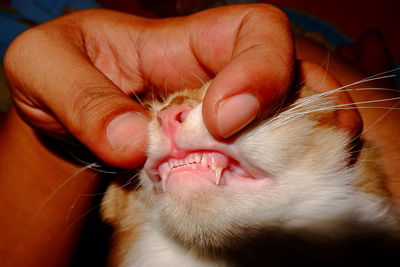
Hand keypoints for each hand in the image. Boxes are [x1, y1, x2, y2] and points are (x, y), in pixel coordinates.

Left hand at [4, 4, 293, 167]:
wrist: (66, 118)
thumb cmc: (58, 75)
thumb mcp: (44, 68)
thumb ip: (82, 98)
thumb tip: (133, 144)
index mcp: (190, 40)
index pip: (258, 31)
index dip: (260, 69)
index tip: (222, 120)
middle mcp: (224, 77)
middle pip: (298, 83)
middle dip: (303, 121)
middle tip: (273, 165)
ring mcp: (232, 121)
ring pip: (299, 126)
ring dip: (302, 156)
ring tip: (282, 187)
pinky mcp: (224, 160)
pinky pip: (270, 169)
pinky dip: (275, 187)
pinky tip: (258, 203)